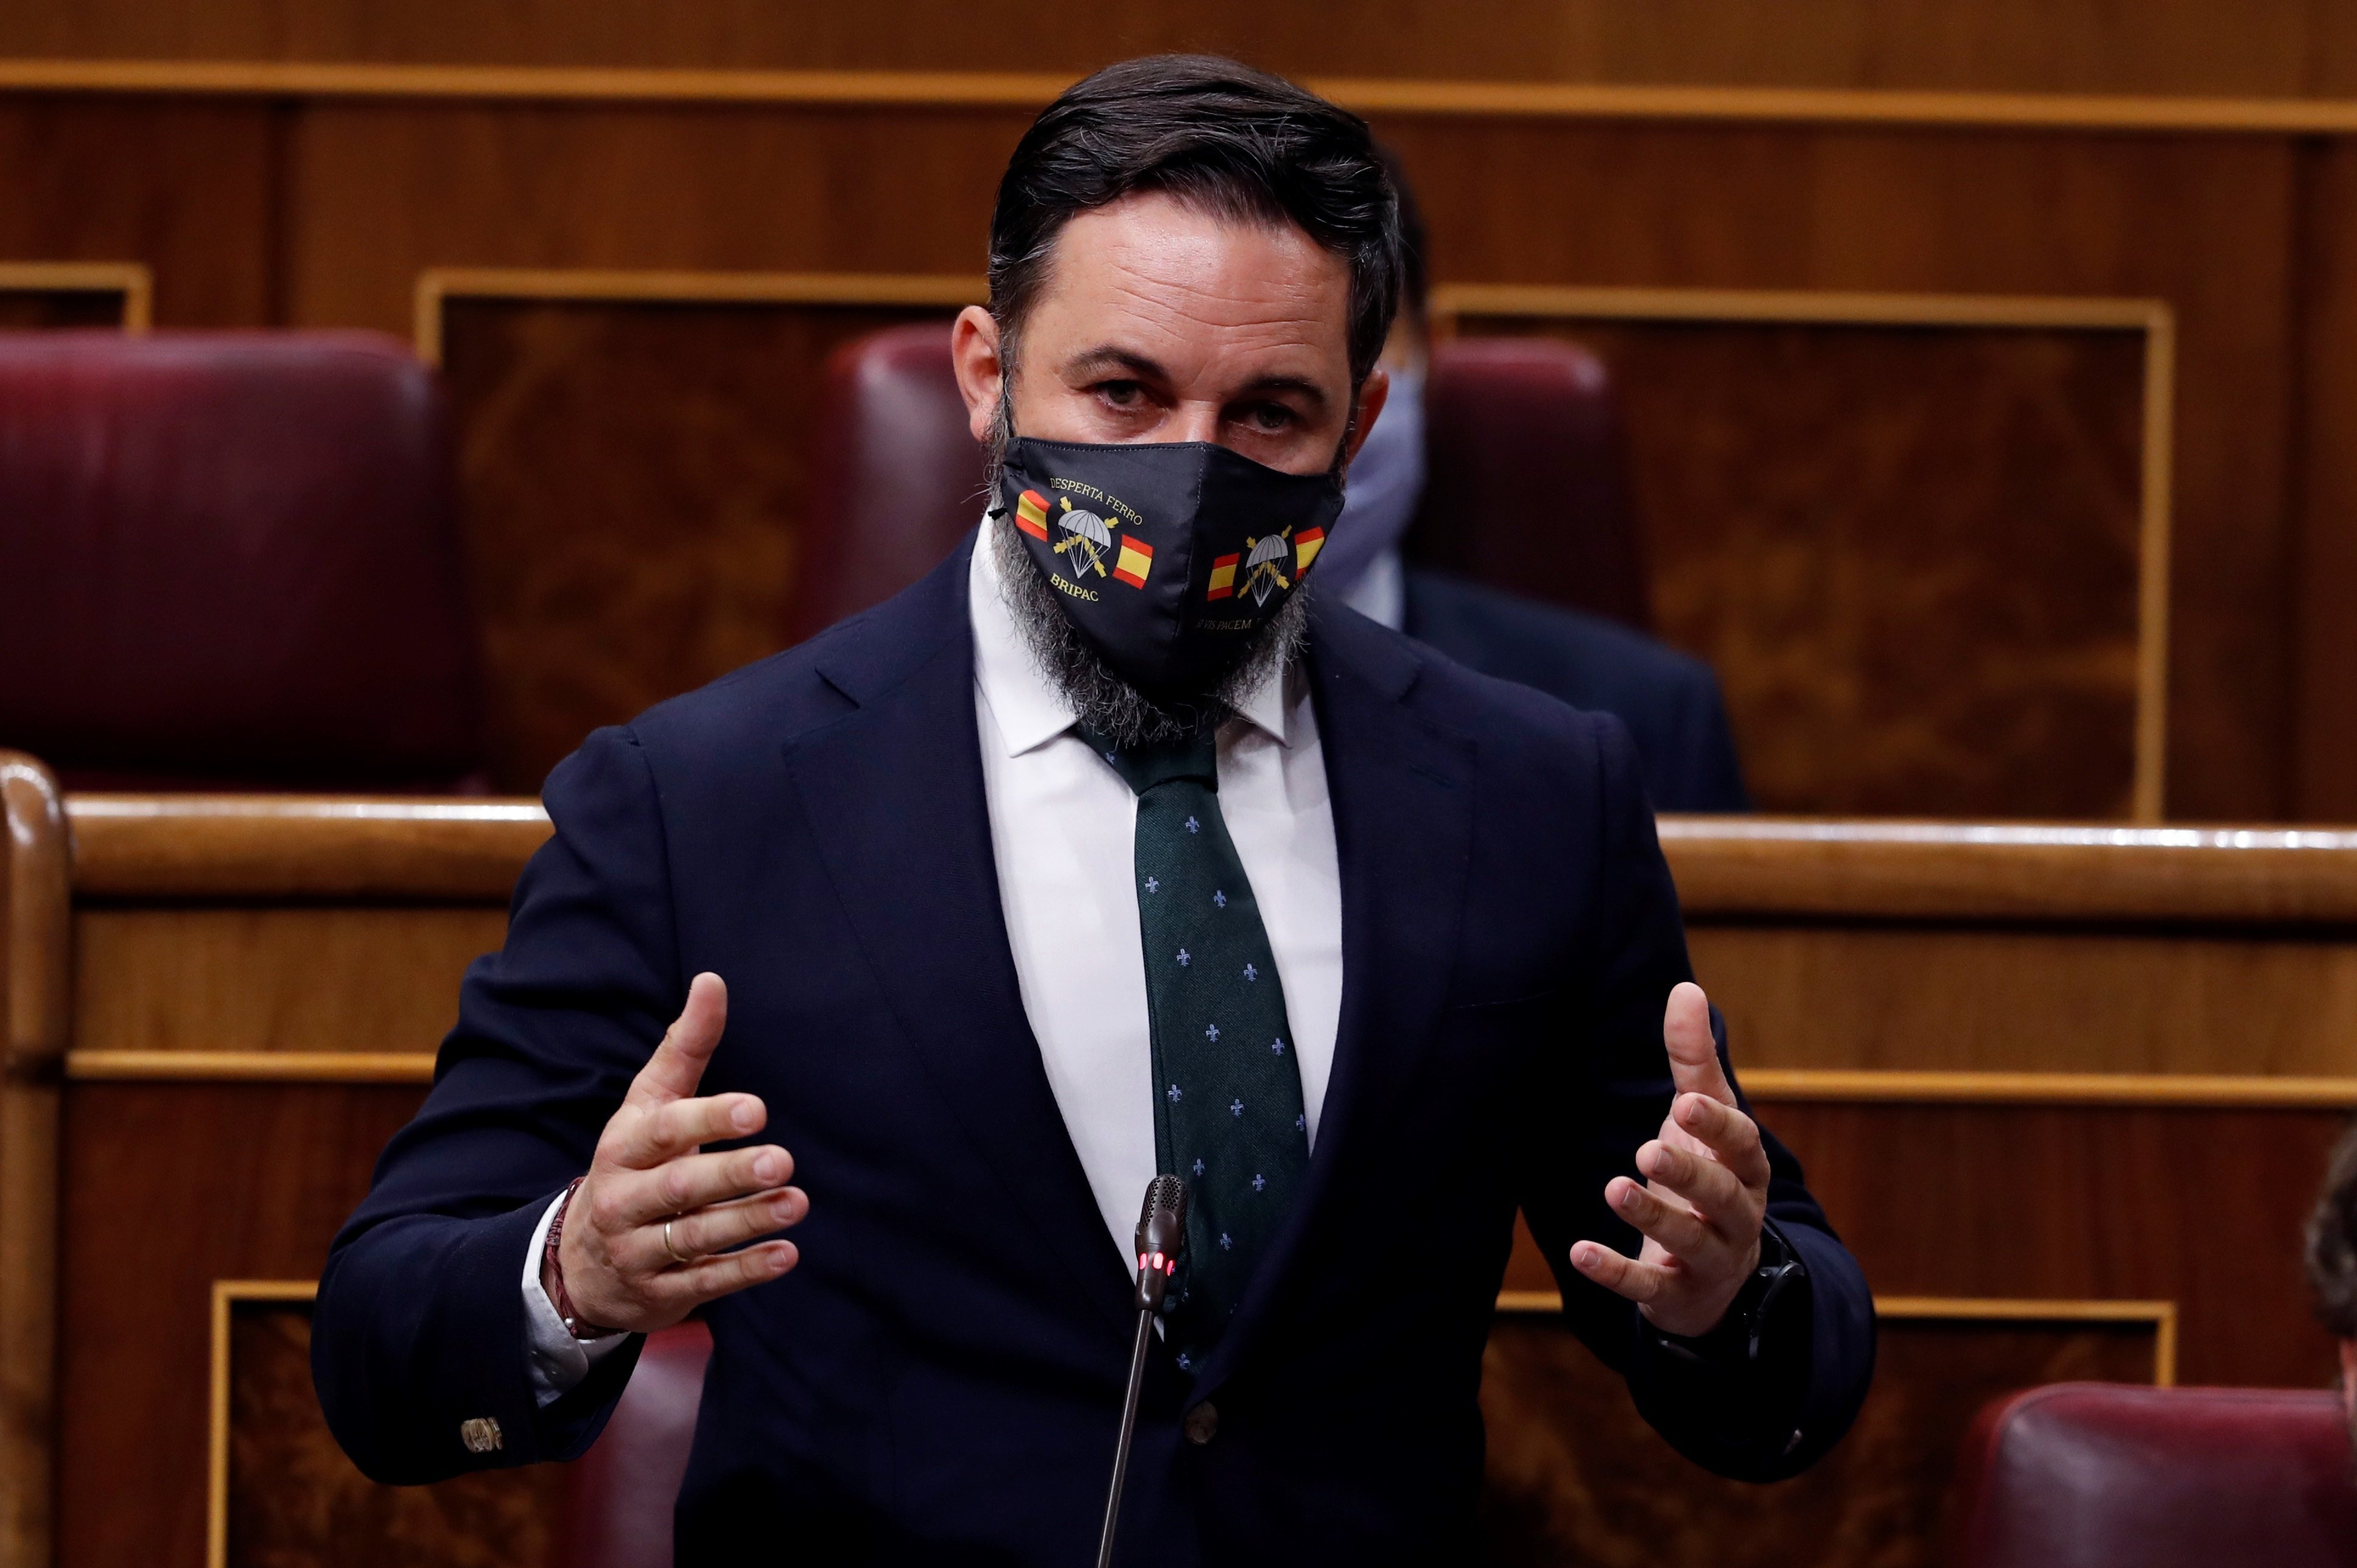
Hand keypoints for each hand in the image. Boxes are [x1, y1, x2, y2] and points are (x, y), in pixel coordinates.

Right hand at [546, 973, 807, 1332]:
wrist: (583, 1261)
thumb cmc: (635, 1162)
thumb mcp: (650, 1104)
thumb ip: (684, 1047)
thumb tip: (712, 980)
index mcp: (624, 1145)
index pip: (665, 1129)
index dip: (709, 1118)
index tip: (757, 1109)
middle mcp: (625, 1198)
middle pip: (679, 1185)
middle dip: (730, 1174)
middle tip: (782, 1161)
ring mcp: (637, 1250)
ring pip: (693, 1237)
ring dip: (748, 1221)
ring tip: (796, 1203)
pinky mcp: (659, 1291)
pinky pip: (704, 1282)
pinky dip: (746, 1270)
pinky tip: (786, 1254)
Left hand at [1569, 981, 1768, 1338]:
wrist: (1714, 1276)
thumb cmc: (1707, 1176)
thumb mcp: (1703, 1120)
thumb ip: (1694, 1061)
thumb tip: (1686, 988)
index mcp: (1745, 1167)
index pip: (1742, 1143)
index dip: (1717, 1126)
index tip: (1685, 1103)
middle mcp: (1737, 1214)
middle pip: (1723, 1194)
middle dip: (1689, 1173)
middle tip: (1648, 1150)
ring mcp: (1709, 1259)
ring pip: (1690, 1240)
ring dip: (1652, 1215)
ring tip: (1614, 1188)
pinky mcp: (1675, 1294)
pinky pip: (1648, 1287)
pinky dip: (1616, 1271)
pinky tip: (1580, 1252)